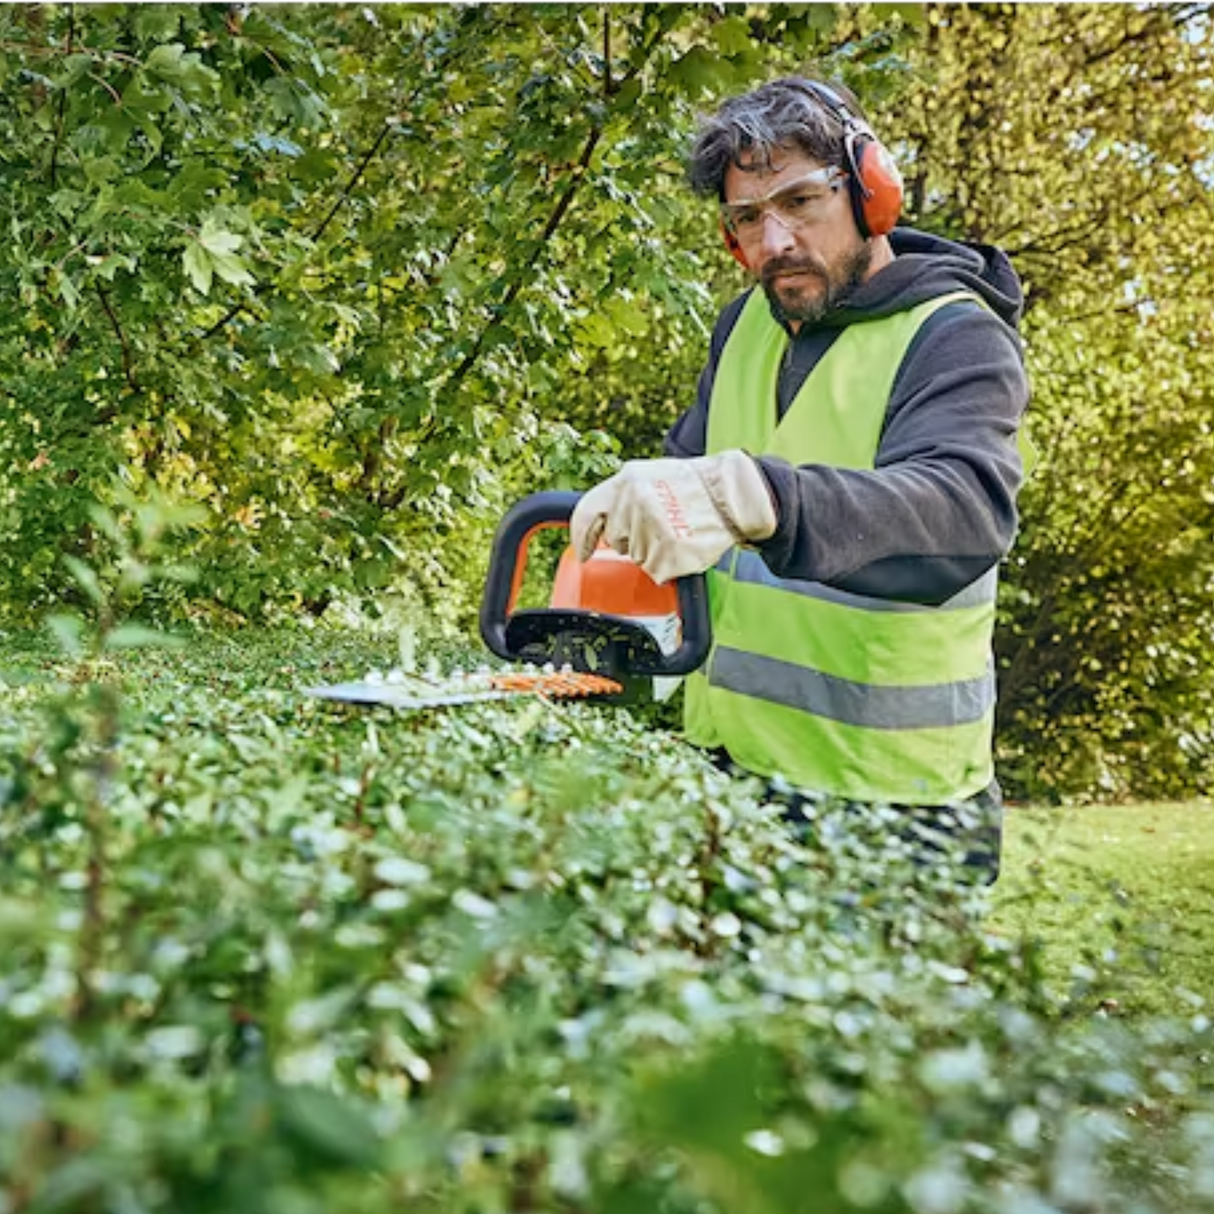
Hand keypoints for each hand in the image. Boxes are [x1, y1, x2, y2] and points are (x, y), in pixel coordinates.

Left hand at [570, 450, 777, 583]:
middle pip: (617, 540)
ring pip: (638, 557)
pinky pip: (657, 571)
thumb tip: (598, 522)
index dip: (582, 536)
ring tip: (678, 531)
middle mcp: (634, 503)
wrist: (734, 494)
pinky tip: (684, 545)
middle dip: (633, 539)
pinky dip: (669, 565)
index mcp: (626, 481)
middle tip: (662, 525)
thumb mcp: (651, 476)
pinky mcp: (668, 553)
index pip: (587, 513)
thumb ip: (622, 496)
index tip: (583, 552)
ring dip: (654, 551)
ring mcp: (651, 529)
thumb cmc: (695, 486)